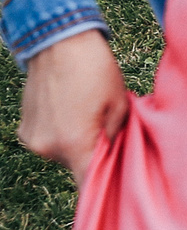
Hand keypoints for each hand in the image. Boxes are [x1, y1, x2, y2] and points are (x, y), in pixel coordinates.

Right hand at [17, 30, 127, 186]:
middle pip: (76, 165)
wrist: (58, 41)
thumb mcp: (119, 105)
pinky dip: (61, 132)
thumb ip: (117, 138)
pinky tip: (70, 109)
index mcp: (73, 145)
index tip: (116, 188)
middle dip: (94, 153)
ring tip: (87, 113)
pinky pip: (48, 140)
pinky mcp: (24, 129)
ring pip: (63, 153)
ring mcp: (32, 140)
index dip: (104, 187)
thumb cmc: (95, 70)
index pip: (88, 184)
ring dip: (76, 142)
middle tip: (108, 130)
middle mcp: (47, 148)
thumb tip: (117, 157)